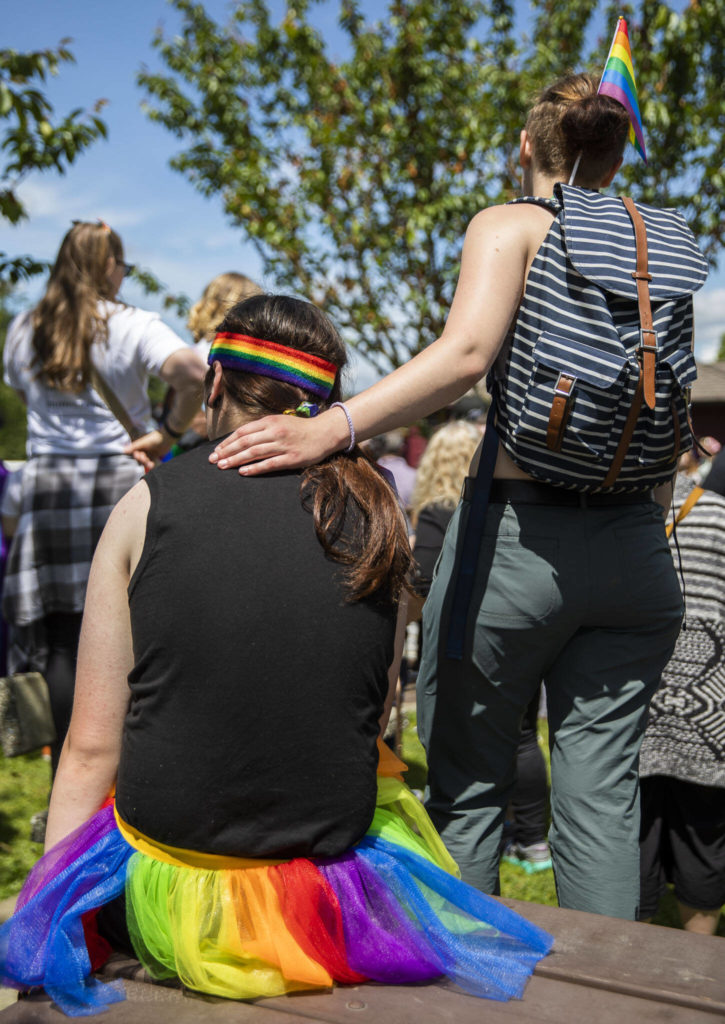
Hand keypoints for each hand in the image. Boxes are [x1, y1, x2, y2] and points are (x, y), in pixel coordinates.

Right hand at [124, 429, 171, 470]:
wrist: (167, 438)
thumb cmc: (154, 438)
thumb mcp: (142, 443)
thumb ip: (133, 447)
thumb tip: (123, 450)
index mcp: (139, 445)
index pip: (134, 453)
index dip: (136, 456)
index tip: (138, 456)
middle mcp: (143, 449)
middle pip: (139, 458)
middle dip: (142, 460)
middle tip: (145, 459)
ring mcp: (149, 453)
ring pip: (145, 461)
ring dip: (146, 463)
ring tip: (150, 464)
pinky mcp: (155, 456)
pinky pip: (151, 462)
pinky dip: (151, 465)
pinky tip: (152, 466)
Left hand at [209, 409, 346, 474]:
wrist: (324, 433)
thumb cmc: (300, 429)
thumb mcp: (279, 422)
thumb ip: (262, 428)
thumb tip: (241, 438)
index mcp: (270, 422)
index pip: (243, 431)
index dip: (227, 441)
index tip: (216, 450)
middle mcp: (274, 432)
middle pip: (245, 442)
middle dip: (227, 452)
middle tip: (214, 460)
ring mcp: (283, 445)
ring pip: (254, 453)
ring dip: (236, 460)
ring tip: (223, 466)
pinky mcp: (291, 458)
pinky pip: (269, 464)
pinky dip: (255, 468)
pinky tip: (243, 472)